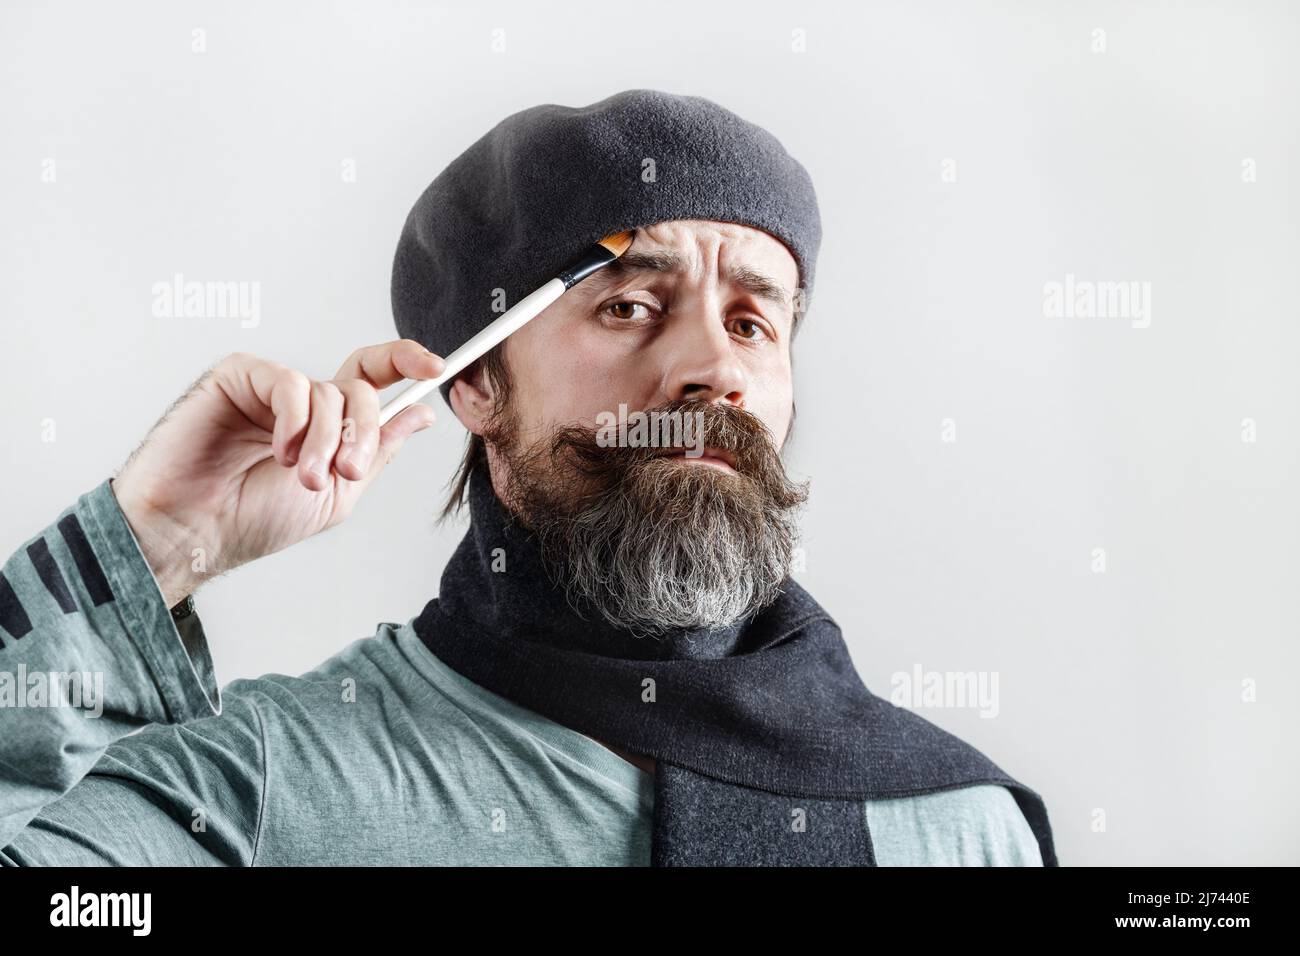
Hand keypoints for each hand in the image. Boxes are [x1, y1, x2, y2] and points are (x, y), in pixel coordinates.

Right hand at [112, 340, 442, 605]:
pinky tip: (279, 450)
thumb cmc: (252, 520)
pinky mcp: (238, 376)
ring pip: (328, 391)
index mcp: (327, 425)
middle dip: (365, 432)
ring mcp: (270, 386)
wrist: (194, 534)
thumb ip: (378, 451)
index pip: (374, 379)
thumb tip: (422, 412)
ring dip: (325, 440)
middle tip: (349, 471)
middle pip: (360, 389)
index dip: (406, 361)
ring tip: (302, 476)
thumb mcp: (337, 493)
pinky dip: (295, 420)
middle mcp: (302, 401)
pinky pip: (289, 382)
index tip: (437, 367)